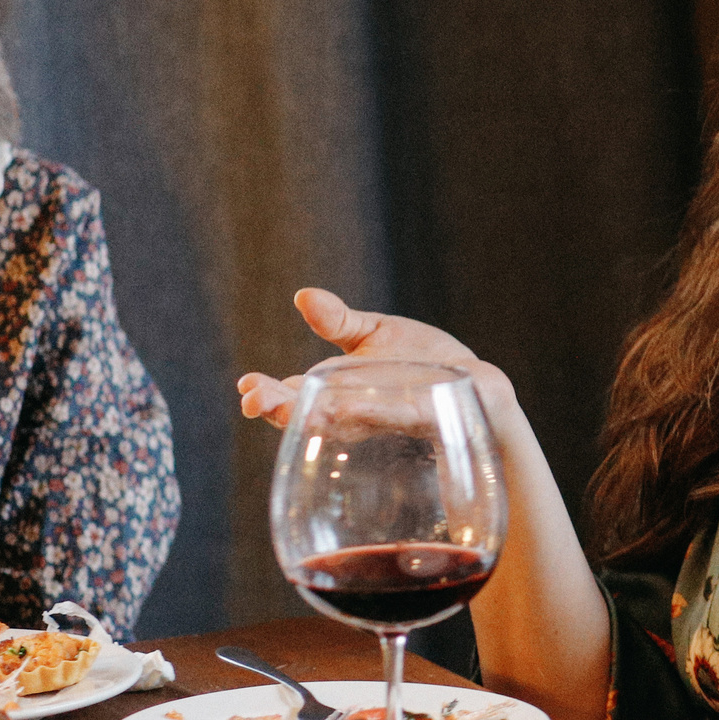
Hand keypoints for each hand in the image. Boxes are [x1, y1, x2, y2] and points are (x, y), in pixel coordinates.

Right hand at [237, 288, 504, 426]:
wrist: (472, 380)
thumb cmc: (417, 361)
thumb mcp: (373, 333)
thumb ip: (338, 320)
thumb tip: (304, 295)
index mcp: (335, 394)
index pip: (290, 400)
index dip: (266, 397)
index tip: (246, 387)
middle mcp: (354, 414)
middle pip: (306, 418)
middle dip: (278, 410)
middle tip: (254, 401)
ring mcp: (385, 419)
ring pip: (344, 424)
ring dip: (316, 418)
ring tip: (290, 409)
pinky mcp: (422, 417)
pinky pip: (395, 416)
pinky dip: (373, 412)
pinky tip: (349, 407)